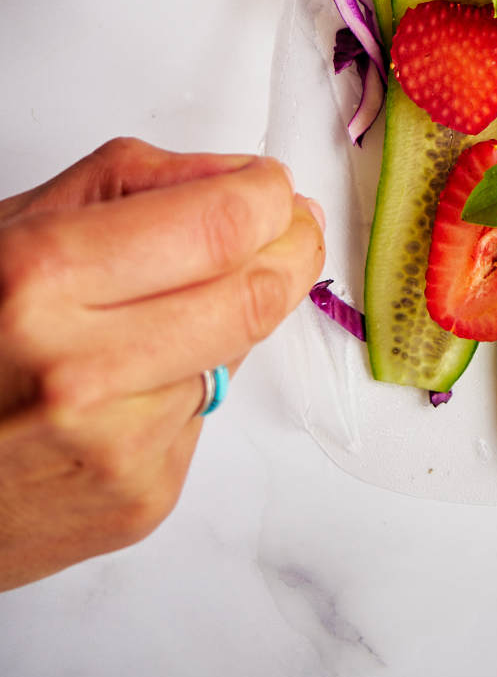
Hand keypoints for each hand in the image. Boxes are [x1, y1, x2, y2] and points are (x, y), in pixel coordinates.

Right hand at [0, 138, 324, 590]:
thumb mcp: (19, 226)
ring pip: (239, 351)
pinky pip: (205, 412)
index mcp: (42, 280)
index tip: (270, 186)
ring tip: (171, 305)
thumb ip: (136, 183)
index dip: (268, 195)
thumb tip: (239, 177)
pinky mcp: (143, 499)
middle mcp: (83, 370)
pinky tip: (129, 380)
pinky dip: (187, 382)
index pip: (224, 223)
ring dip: (230, 316)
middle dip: (290, 248)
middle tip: (287, 227)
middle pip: (257, 292)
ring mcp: (119, 446)